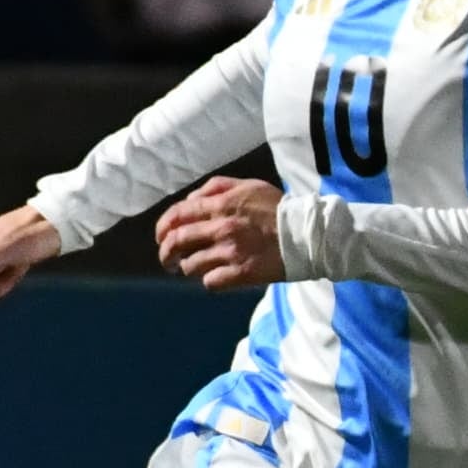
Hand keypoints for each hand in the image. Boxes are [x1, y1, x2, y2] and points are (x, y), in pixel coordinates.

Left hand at [153, 178, 288, 291]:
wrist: (306, 234)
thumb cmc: (277, 209)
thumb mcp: (248, 185)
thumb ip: (217, 187)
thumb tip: (191, 200)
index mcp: (221, 205)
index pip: (177, 215)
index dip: (162, 228)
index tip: (160, 238)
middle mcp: (221, 228)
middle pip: (177, 242)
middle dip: (166, 254)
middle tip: (168, 261)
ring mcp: (230, 252)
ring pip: (191, 265)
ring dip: (189, 268)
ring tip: (196, 268)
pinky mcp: (240, 273)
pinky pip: (210, 282)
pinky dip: (209, 281)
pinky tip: (218, 276)